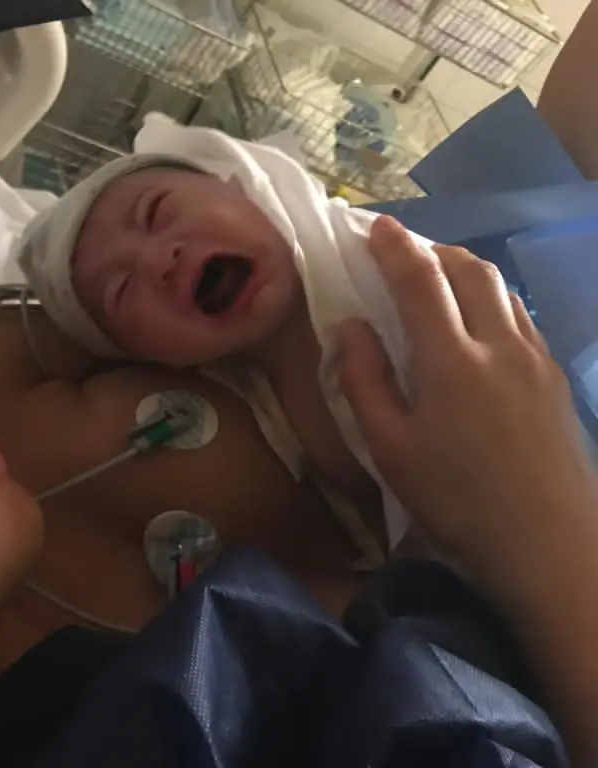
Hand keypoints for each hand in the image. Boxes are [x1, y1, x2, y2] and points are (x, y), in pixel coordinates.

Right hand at [338, 216, 597, 586]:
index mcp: (450, 360)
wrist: (549, 544)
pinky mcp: (554, 378)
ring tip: (438, 280)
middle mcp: (498, 343)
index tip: (373, 225)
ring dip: (465, 270)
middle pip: (469, 269)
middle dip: (433, 248)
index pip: (420, 280)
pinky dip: (492, 300)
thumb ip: (364, 381)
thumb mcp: (390, 449)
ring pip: (501, 289)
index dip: (394, 246)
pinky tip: (478, 325)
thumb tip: (350, 327)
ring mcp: (534, 358)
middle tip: (403, 252)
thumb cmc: (456, 501)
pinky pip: (520, 317)